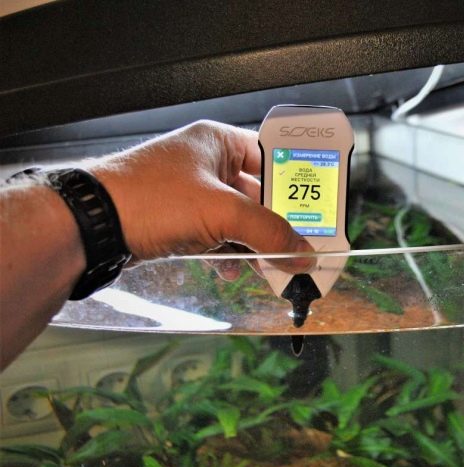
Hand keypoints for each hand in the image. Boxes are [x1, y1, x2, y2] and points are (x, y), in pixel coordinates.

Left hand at [88, 120, 313, 273]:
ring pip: (238, 218)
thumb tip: (304, 252)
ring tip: (271, 266)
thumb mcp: (221, 212)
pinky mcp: (177, 218)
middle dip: (276, 224)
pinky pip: (216, 234)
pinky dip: (228, 252)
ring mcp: (190, 192)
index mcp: (218, 142)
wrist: (91, 225)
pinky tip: (234, 270)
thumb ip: (269, 232)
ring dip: (254, 243)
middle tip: (299, 246)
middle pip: (258, 193)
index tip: (316, 207)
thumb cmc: (148, 198)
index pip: (272, 156)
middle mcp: (206, 163)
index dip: (295, 182)